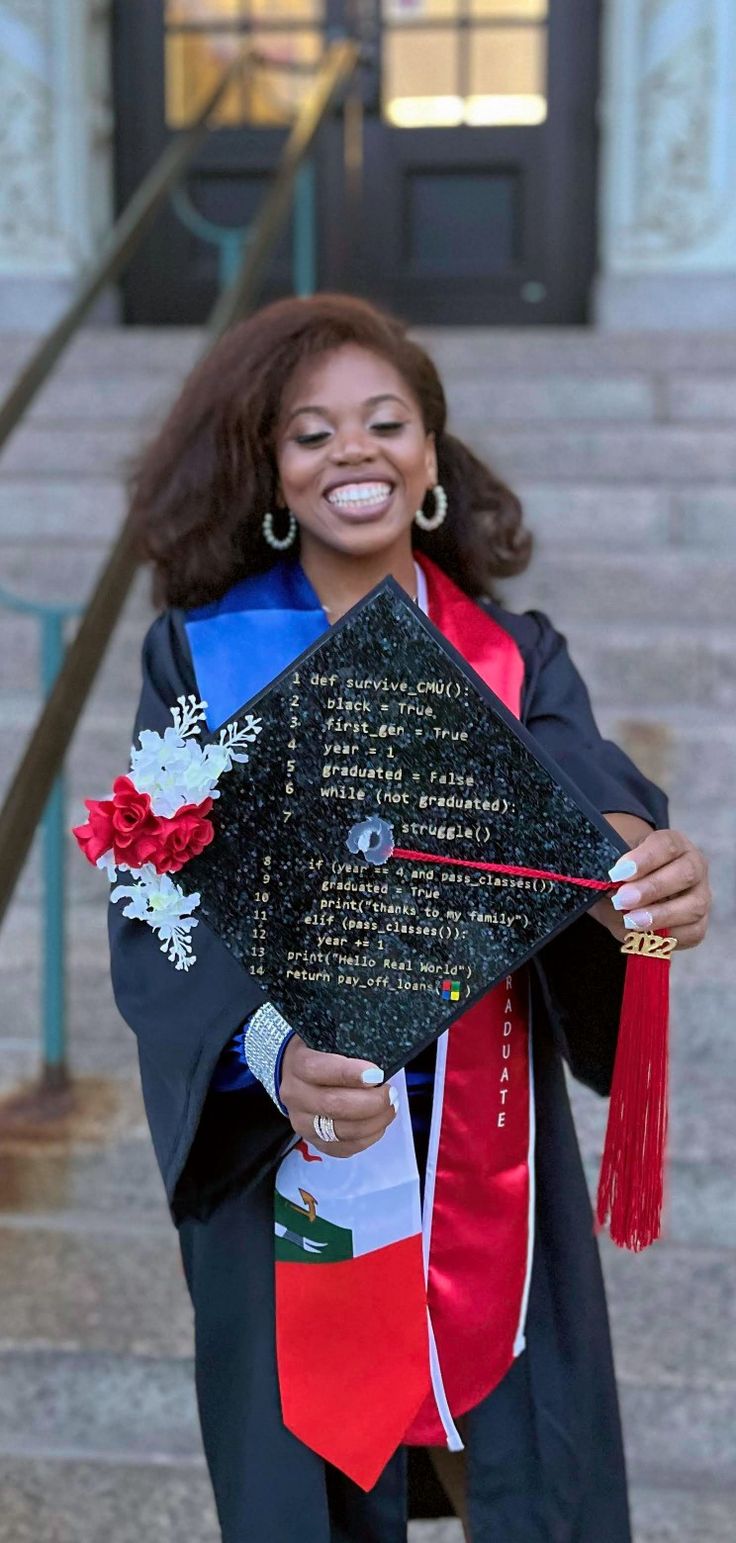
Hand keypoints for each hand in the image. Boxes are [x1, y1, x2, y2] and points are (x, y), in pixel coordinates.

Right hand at [279, 1035, 396, 1157]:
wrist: (296, 1074)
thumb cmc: (322, 1053)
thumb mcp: (329, 1039)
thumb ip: (350, 1045)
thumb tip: (384, 1057)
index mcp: (297, 1064)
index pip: (318, 1069)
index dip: (349, 1073)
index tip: (377, 1074)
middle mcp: (295, 1095)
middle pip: (333, 1105)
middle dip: (371, 1102)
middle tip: (391, 1094)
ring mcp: (302, 1122)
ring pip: (341, 1130)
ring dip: (374, 1122)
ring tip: (391, 1108)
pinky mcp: (313, 1141)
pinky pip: (344, 1148)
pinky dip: (367, 1138)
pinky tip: (379, 1125)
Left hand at [592, 828, 710, 949]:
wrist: (629, 896)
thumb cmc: (624, 876)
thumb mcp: (616, 870)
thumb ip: (616, 878)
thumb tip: (613, 890)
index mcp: (674, 844)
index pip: (667, 845)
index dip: (643, 859)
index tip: (618, 872)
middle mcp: (694, 866)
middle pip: (685, 873)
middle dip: (652, 888)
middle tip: (622, 899)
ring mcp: (701, 895)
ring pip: (695, 905)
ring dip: (660, 915)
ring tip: (630, 920)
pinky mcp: (699, 923)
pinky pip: (694, 932)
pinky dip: (670, 936)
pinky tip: (646, 935)